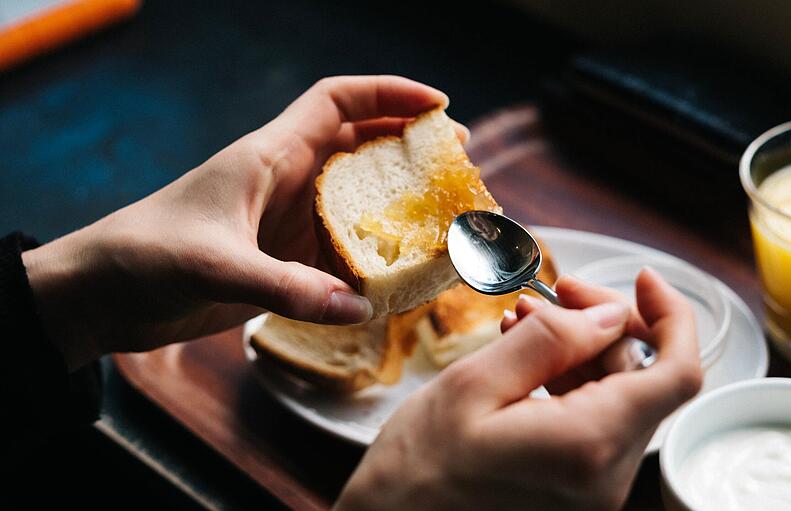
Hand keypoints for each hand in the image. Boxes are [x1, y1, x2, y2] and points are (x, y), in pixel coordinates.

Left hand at [23, 76, 464, 370]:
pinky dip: (374, 256)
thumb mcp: (217, 266)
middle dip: (410, 146)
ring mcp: (287, 222)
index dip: (390, 92)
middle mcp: (286, 182)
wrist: (104, 294)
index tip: (440, 104)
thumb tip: (360, 305)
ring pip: (357, 200)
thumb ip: (288, 288)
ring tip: (444, 216)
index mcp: (270, 155)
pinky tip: (401, 273)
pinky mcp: (283, 261)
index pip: (337, 101)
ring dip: (397, 204)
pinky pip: (341, 251)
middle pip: (360, 146)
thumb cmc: (148, 256)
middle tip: (458, 161)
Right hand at [336, 269, 701, 510]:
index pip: (678, 374)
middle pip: (641, 381)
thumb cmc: (416, 469)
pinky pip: (592, 426)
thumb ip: (550, 342)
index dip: (672, 316)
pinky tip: (524, 361)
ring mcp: (593, 493)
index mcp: (588, 446)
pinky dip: (567, 386)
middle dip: (603, 327)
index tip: (643, 279)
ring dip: (579, 354)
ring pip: (616, 401)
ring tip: (521, 323)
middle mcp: (605, 478)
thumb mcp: (473, 386)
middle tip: (553, 294)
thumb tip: (609, 316)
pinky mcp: (576, 495)